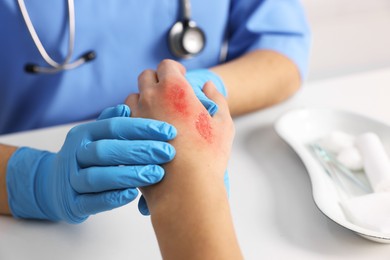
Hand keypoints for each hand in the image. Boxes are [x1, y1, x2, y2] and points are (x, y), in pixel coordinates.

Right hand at [6, 105, 176, 222]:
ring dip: (129, 174)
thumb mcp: (95, 136)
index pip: (114, 126)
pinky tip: (134, 194)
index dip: (142, 128)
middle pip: (106, 150)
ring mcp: (70, 180)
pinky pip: (91, 201)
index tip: (169, 132)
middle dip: (140, 150)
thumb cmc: (88, 157)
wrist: (54, 185)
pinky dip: (112, 198)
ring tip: (157, 173)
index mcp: (83, 133)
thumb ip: (111, 122)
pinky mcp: (72, 204)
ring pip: (97, 177)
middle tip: (168, 152)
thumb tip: (127, 106)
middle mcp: (74, 154)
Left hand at [125, 60, 233, 214]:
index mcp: (175, 89)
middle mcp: (151, 97)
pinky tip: (146, 132)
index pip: (167, 65)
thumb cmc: (207, 155)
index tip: (179, 78)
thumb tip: (208, 87)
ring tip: (157, 115)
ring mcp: (135, 116)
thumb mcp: (223, 123)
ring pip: (133, 97)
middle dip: (157, 81)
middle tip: (168, 95)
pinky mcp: (127, 136)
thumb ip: (217, 98)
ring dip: (143, 100)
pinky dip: (135, 119)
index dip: (174, 70)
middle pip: (146, 76)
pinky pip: (125, 119)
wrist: (185, 186)